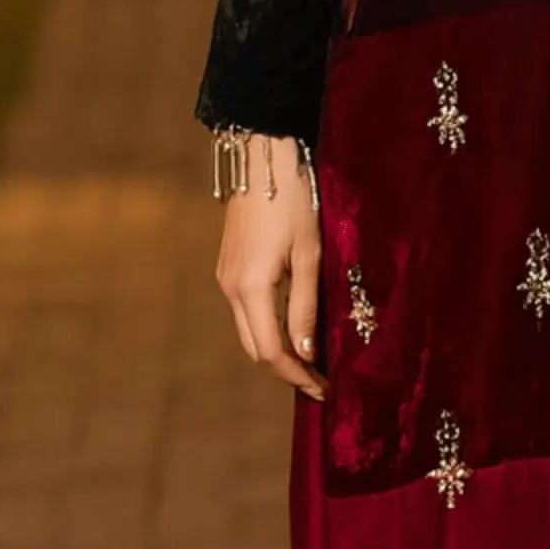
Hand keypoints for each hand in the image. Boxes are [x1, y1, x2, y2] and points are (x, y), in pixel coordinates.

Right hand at [214, 133, 325, 400]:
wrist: (262, 158)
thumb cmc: (294, 201)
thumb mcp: (310, 255)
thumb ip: (306, 306)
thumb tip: (307, 352)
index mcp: (251, 287)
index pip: (271, 352)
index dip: (297, 376)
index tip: (324, 390)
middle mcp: (230, 287)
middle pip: (255, 348)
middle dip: (286, 369)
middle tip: (321, 381)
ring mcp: (225, 276)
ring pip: (249, 330)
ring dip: (277, 349)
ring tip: (313, 359)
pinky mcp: (229, 266)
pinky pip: (246, 310)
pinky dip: (268, 327)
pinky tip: (293, 326)